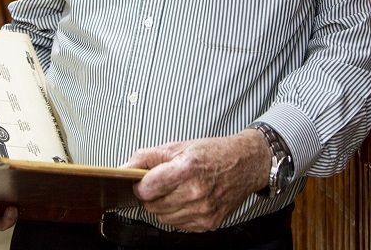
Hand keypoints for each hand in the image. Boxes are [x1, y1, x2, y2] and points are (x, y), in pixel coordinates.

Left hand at [127, 129, 269, 231]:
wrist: (246, 163)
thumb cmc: (214, 153)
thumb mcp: (179, 146)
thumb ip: (148, 157)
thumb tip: (124, 167)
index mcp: (186, 169)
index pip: (146, 189)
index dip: (140, 184)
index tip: (144, 180)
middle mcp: (195, 193)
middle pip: (152, 206)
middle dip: (152, 195)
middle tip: (163, 183)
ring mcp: (202, 211)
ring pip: (163, 218)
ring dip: (164, 206)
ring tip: (178, 190)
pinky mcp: (208, 223)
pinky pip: (179, 225)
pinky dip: (178, 214)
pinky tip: (188, 200)